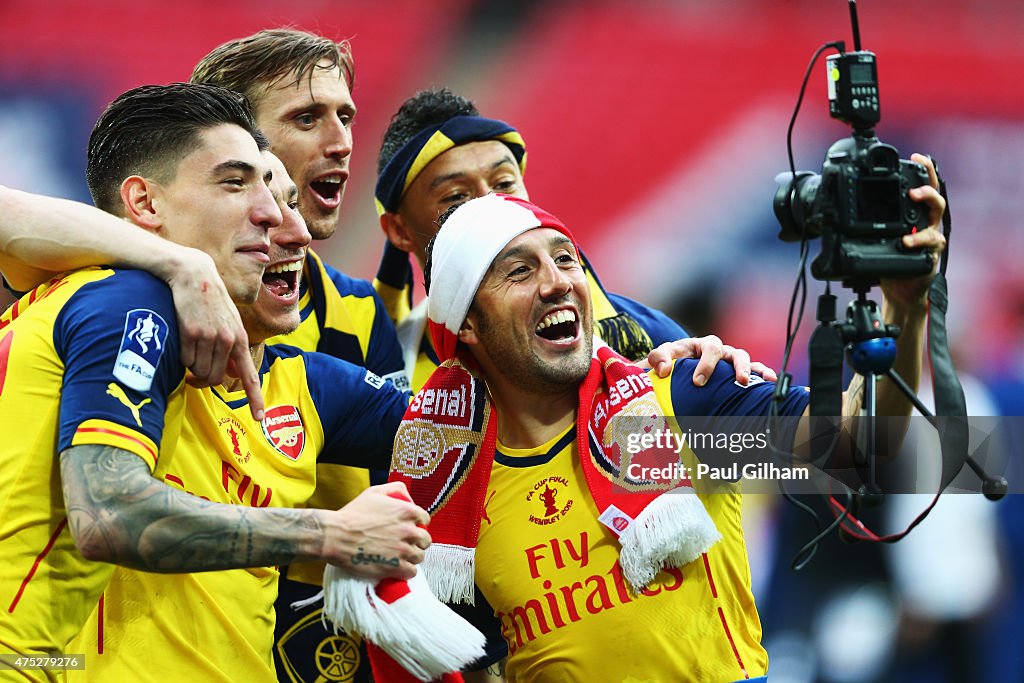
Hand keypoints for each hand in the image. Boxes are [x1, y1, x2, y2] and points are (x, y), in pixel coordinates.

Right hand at [167, 247, 264, 420]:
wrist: (193, 274)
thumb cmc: (211, 301)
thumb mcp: (229, 322)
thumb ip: (232, 348)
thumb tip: (231, 375)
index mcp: (240, 339)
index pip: (249, 375)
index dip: (254, 398)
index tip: (258, 418)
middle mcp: (228, 340)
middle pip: (214, 379)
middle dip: (203, 380)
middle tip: (194, 375)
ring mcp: (209, 337)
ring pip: (198, 371)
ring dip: (191, 367)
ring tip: (191, 347)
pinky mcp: (190, 333)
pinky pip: (184, 359)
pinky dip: (181, 356)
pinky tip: (183, 337)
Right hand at [325, 482, 431, 580]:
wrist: (336, 536)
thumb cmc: (352, 514)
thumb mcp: (374, 492)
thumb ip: (395, 489)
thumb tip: (407, 495)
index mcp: (406, 512)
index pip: (425, 520)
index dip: (418, 524)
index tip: (410, 528)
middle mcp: (409, 531)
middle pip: (425, 540)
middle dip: (417, 542)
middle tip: (406, 543)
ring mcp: (403, 550)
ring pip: (419, 557)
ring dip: (412, 557)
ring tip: (400, 556)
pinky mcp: (396, 567)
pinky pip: (412, 572)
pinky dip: (406, 570)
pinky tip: (398, 567)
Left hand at [640, 335, 778, 385]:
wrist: (673, 372)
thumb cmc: (668, 363)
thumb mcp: (660, 357)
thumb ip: (658, 358)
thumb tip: (664, 370)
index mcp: (700, 345)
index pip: (708, 349)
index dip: (706, 364)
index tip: (698, 382)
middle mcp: (718, 351)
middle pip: (732, 353)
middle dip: (737, 367)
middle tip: (739, 381)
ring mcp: (729, 361)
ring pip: (745, 360)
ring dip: (752, 370)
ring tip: (754, 383)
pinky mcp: (736, 372)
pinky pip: (754, 370)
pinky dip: (763, 373)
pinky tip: (771, 381)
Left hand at [880, 153, 947, 309]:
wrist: (900, 289)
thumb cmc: (892, 260)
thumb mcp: (879, 236)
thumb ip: (869, 221)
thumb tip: (833, 210)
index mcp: (916, 215)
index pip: (923, 188)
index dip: (925, 171)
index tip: (919, 156)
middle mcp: (927, 224)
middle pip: (935, 199)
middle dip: (927, 189)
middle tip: (913, 189)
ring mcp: (931, 240)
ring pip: (935, 220)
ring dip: (925, 209)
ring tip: (912, 201)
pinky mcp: (930, 257)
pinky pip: (928, 246)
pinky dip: (917, 241)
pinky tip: (906, 241)